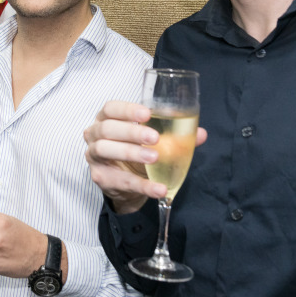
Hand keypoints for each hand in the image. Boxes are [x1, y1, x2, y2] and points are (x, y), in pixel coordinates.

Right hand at [84, 100, 206, 213]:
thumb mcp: (155, 141)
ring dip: (132, 153)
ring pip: (106, 150)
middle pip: (107, 129)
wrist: (128, 184)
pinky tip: (159, 188)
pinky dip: (142, 185)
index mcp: (107, 119)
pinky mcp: (100, 177)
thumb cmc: (138, 151)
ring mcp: (94, 156)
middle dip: (132, 132)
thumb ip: (177, 136)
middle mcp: (96, 134)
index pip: (111, 108)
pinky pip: (120, 180)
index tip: (147, 113)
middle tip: (155, 138)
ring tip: (154, 158)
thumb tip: (201, 134)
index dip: (126, 109)